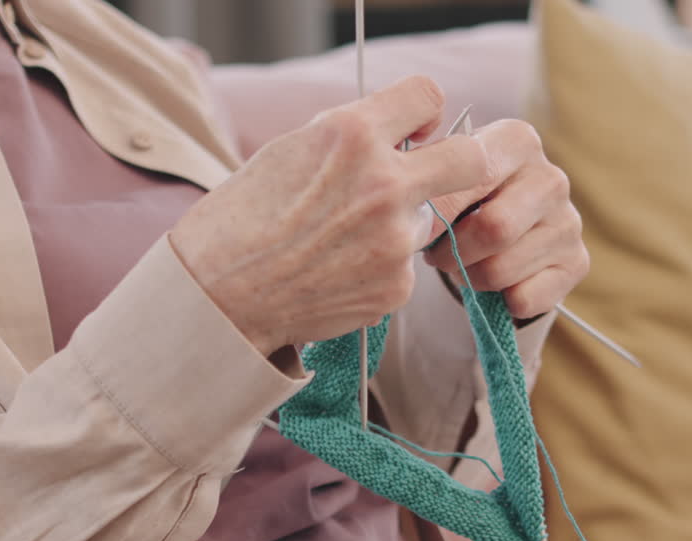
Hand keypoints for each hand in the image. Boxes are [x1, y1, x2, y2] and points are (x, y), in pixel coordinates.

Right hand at [170, 76, 491, 355]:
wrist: (219, 293)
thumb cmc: (244, 216)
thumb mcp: (293, 148)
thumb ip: (354, 137)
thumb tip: (404, 135)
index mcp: (352, 134)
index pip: (428, 96)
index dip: (424, 113)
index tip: (416, 131)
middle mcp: (384, 184)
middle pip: (471, 159)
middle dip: (463, 162)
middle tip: (439, 174)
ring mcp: (395, 241)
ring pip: (429, 219)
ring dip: (400, 224)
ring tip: (342, 241)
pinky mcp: (397, 287)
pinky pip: (406, 266)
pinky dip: (380, 268)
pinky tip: (337, 272)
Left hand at [424, 120, 587, 318]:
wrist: (499, 233)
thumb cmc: (464, 199)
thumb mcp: (445, 180)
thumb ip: (432, 187)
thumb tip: (423, 220)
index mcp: (517, 141)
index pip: (473, 176)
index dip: (438, 212)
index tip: (417, 227)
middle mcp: (552, 178)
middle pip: (494, 229)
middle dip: (452, 252)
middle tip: (438, 255)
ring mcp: (569, 222)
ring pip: (502, 270)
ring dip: (471, 278)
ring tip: (465, 265)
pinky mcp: (577, 263)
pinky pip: (524, 299)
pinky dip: (499, 300)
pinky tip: (497, 283)